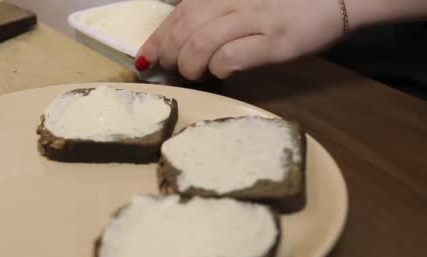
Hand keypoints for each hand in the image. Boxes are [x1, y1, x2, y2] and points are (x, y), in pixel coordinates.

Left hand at [137, 0, 344, 79]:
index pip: (179, 13)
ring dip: (191, 64)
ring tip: (195, 73)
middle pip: (185, 28)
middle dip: (171, 54)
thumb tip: (179, 43)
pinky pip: (231, 57)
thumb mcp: (244, 2)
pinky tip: (223, 72)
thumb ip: (214, 15)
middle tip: (174, 69)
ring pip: (202, 43)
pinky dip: (219, 69)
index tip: (146, 58)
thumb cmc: (286, 3)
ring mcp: (256, 18)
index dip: (157, 38)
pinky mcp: (276, 41)